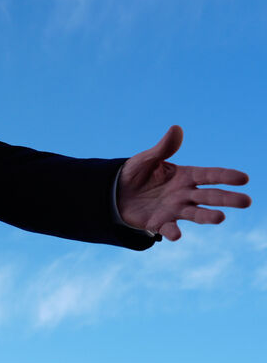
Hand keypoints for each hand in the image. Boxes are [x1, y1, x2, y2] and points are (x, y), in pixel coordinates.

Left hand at [118, 125, 250, 240]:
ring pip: (196, 214)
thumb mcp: (147, 159)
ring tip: (220, 217)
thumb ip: (163, 148)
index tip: (244, 178)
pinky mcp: (160, 223)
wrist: (116, 193)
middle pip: (210, 196)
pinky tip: (176, 234)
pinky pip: (169, 229)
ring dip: (207, 216)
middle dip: (228, 199)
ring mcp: (174, 210)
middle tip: (246, 201)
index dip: (226, 176)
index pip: (210, 175)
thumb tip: (176, 128)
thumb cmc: (135, 173)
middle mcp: (184, 194)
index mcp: (185, 176)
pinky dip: (173, 232)